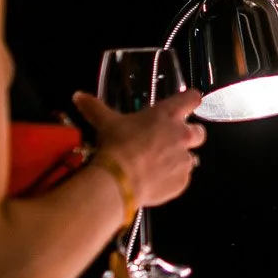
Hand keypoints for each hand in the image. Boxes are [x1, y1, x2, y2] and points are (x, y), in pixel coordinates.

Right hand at [73, 88, 205, 209]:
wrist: (121, 180)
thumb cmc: (117, 144)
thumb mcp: (106, 123)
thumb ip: (94, 108)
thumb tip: (78, 95)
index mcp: (168, 115)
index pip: (192, 98)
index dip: (190, 100)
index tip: (186, 103)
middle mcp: (182, 135)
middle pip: (199, 132)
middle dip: (189, 136)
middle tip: (170, 141)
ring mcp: (184, 160)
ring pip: (190, 158)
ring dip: (178, 159)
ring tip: (157, 166)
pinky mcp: (182, 182)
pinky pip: (182, 179)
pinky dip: (172, 179)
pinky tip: (155, 181)